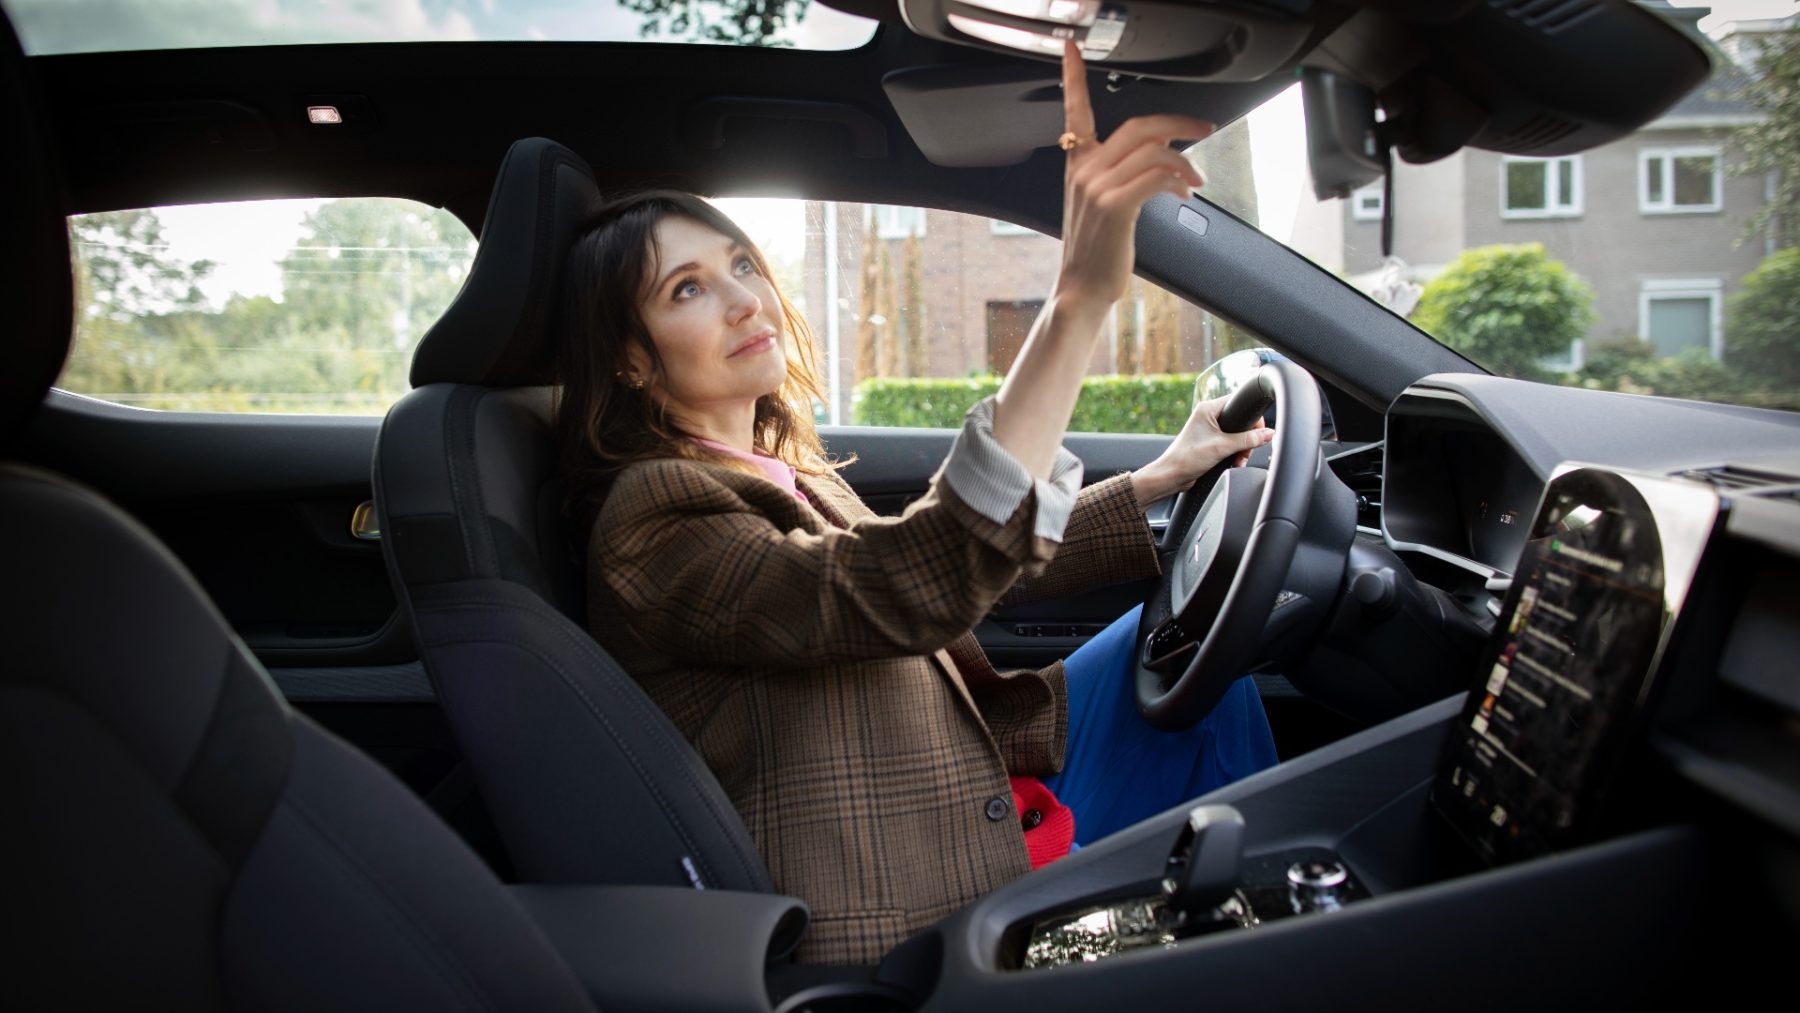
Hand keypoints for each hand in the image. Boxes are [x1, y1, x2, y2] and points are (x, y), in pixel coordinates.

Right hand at [1056, 42, 1212, 311]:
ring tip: (1194, 181)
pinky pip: (1156, 175)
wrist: (1082, 288)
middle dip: (1179, 123)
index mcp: (1077, 163)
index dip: (1073, 76)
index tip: (1072, 48)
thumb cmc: (1095, 249)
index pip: (1073, 110)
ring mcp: (1096, 186)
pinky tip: (1183, 194)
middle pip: (1138, 125)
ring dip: (1185, 162)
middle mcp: (1083, 169)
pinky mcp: (1114, 205)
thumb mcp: (1102, 203)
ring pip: (1153, 150)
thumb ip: (1123, 172)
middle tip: (1204, 131)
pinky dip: (1178, 180)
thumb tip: (1165, 151)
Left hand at [1131, 396, 1274, 506]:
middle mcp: (1208, 416)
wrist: (1171, 476)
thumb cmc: (1187, 458)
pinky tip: (1234, 462)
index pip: (1238, 403)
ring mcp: (1209, 430)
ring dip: (1242, 449)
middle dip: (1247, 439)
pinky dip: (1235, 453)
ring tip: (1239, 460)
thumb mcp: (1222, 447)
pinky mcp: (1210, 442)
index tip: (1259, 432)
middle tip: (1246, 451)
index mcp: (1208, 409)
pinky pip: (1230, 444)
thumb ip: (1248, 440)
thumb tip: (1268, 434)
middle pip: (1240, 421)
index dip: (1252, 418)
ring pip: (1237, 435)